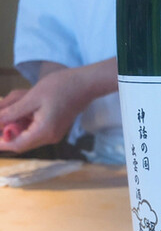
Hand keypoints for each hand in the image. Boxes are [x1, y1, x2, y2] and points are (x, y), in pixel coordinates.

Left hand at [0, 58, 117, 153]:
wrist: (83, 85)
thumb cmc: (60, 87)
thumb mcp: (32, 98)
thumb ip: (12, 112)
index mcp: (44, 132)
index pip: (17, 145)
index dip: (1, 142)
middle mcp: (49, 137)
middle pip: (21, 141)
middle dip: (6, 131)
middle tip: (0, 113)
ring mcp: (52, 134)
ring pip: (26, 135)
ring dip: (14, 124)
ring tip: (7, 107)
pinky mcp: (54, 128)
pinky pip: (34, 129)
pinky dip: (23, 121)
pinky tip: (20, 108)